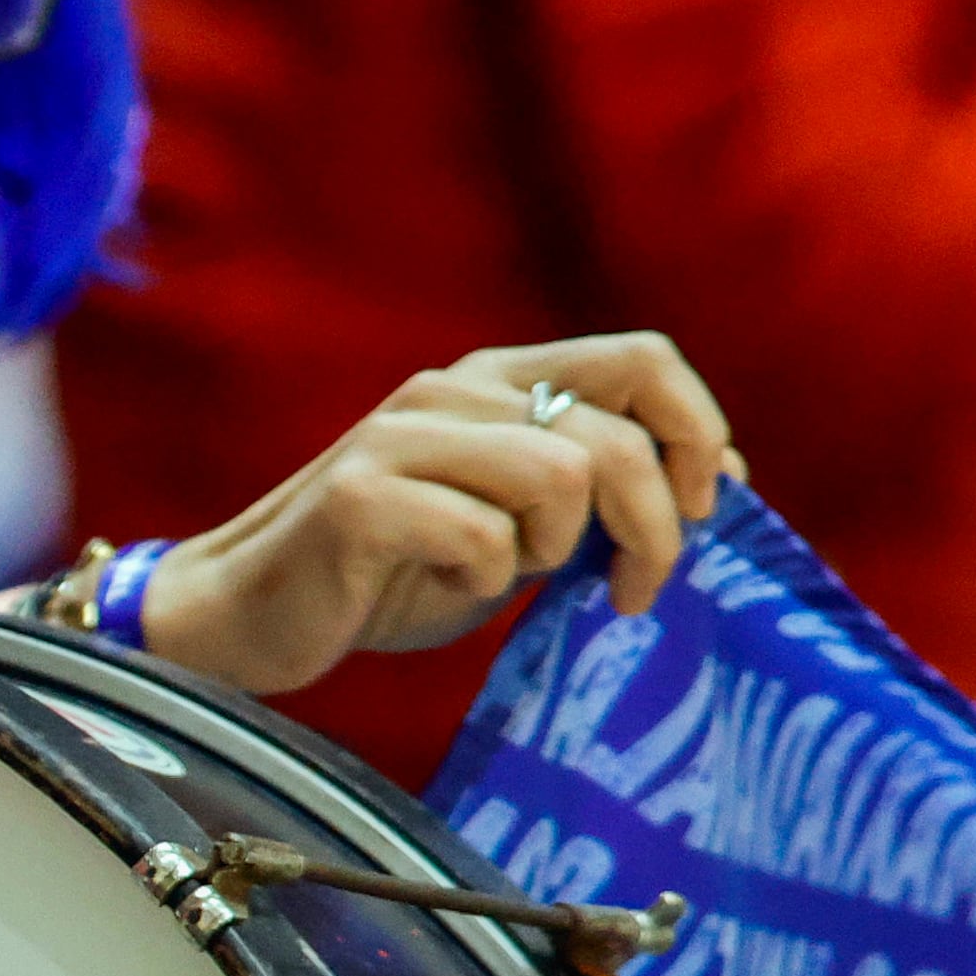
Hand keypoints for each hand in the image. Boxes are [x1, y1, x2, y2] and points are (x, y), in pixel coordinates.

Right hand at [138, 332, 744, 698]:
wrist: (250, 614)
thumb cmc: (391, 575)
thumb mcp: (516, 524)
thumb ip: (595, 490)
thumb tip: (726, 476)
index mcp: (496, 380)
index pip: (643, 360)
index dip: (694, 433)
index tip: (697, 511)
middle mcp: (450, 389)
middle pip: (615, 437)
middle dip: (650, 530)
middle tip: (632, 593)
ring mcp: (400, 436)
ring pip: (559, 477)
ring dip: (553, 552)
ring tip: (505, 577)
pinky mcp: (360, 497)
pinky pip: (483, 537)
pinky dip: (481, 582)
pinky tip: (440, 587)